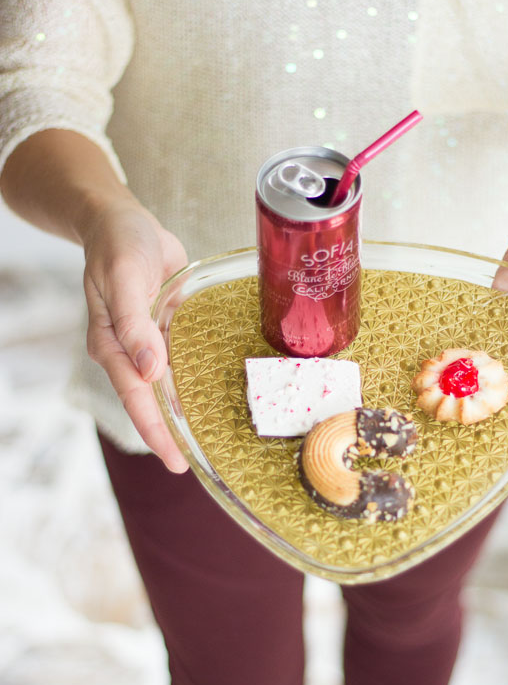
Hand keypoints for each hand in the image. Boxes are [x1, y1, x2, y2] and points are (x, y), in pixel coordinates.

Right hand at [82, 199, 189, 471]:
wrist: (123, 220)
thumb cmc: (119, 244)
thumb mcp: (125, 278)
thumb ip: (134, 323)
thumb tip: (149, 371)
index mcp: (111, 345)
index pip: (136, 397)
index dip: (155, 430)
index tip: (175, 459)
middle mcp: (130, 350)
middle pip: (152, 401)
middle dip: (171, 433)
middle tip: (195, 465)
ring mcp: (149, 342)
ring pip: (168, 387)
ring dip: (185, 411)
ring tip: (211, 440)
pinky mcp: (168, 329)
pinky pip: (183, 361)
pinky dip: (197, 379)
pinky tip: (218, 395)